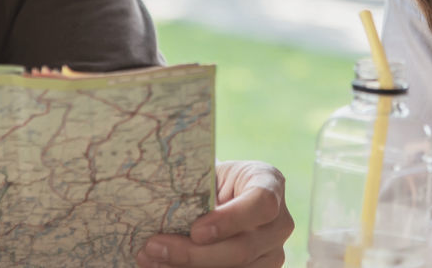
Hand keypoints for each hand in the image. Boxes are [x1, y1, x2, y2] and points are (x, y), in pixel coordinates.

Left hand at [137, 160, 293, 267]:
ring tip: (151, 259)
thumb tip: (158, 191)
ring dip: (187, 267)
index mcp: (271, 184)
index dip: (230, 220)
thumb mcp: (208, 173)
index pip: (262, 204)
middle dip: (194, 254)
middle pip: (243, 248)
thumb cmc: (211, 180)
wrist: (222, 197)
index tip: (195, 230)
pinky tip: (164, 267)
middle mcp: (279, 222)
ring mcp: (273, 253)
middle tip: (155, 247)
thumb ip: (196, 184)